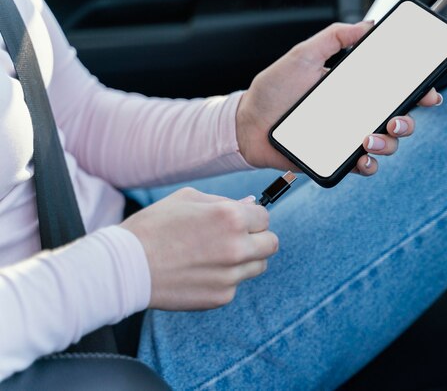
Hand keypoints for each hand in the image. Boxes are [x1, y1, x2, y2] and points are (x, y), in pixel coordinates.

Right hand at [120, 188, 277, 310]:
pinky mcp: (221, 297)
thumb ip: (224, 201)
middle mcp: (236, 247)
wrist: (124, 267)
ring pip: (259, 266)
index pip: (265, 217)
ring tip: (215, 254)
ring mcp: (230, 275)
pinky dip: (225, 278)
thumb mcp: (187, 199)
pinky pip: (236, 284)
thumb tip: (250, 205)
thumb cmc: (153, 227)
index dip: (251, 217)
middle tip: (237, 238)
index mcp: (230, 217)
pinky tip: (201, 271)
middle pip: (271, 244)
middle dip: (257, 238)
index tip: (239, 220)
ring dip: (246, 259)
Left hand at [236, 21, 442, 175]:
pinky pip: (362, 166)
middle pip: (397, 120)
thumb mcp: (303, 55)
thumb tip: (367, 25)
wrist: (247, 123)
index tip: (429, 93)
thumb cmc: (272, 90)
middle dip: (407, 122)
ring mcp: (346, 138)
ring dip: (388, 144)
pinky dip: (368, 165)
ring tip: (369, 138)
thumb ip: (334, 37)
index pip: (393, 91)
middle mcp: (355, 115)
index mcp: (353, 90)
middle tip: (396, 119)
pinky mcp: (335, 159)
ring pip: (385, 145)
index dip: (417, 92)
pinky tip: (363, 158)